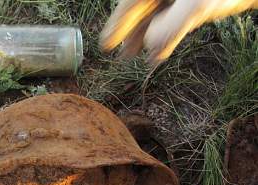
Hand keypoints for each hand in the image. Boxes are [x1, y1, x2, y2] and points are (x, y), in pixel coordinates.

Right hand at [101, 0, 257, 63]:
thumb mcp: (198, 6)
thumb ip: (171, 27)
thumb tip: (150, 46)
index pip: (131, 3)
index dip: (117, 25)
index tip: (106, 45)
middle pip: (142, 9)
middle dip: (133, 34)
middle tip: (122, 57)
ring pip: (157, 15)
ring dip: (149, 39)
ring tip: (140, 60)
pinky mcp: (194, 1)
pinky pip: (172, 19)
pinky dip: (166, 36)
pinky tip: (159, 54)